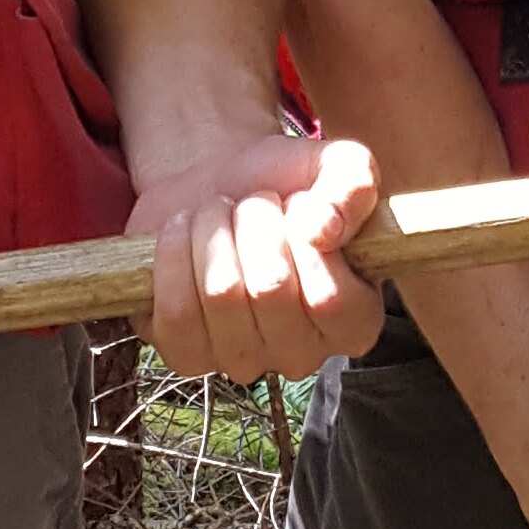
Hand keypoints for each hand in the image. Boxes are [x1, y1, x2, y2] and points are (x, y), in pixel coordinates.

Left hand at [135, 133, 384, 384]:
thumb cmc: (284, 183)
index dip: (306, 237)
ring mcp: (241, 362)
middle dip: (254, 222)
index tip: (297, 202)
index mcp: (354, 322)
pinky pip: (175, 311)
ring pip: (220, 294)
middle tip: (252, 204)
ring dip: (213, 231)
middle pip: (270, 289)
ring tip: (218, 214)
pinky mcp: (186, 354)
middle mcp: (301, 355)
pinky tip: (182, 232)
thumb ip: (353, 186)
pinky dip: (173, 255)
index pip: (331, 299)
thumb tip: (323, 230)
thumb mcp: (336, 166)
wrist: (217, 183)